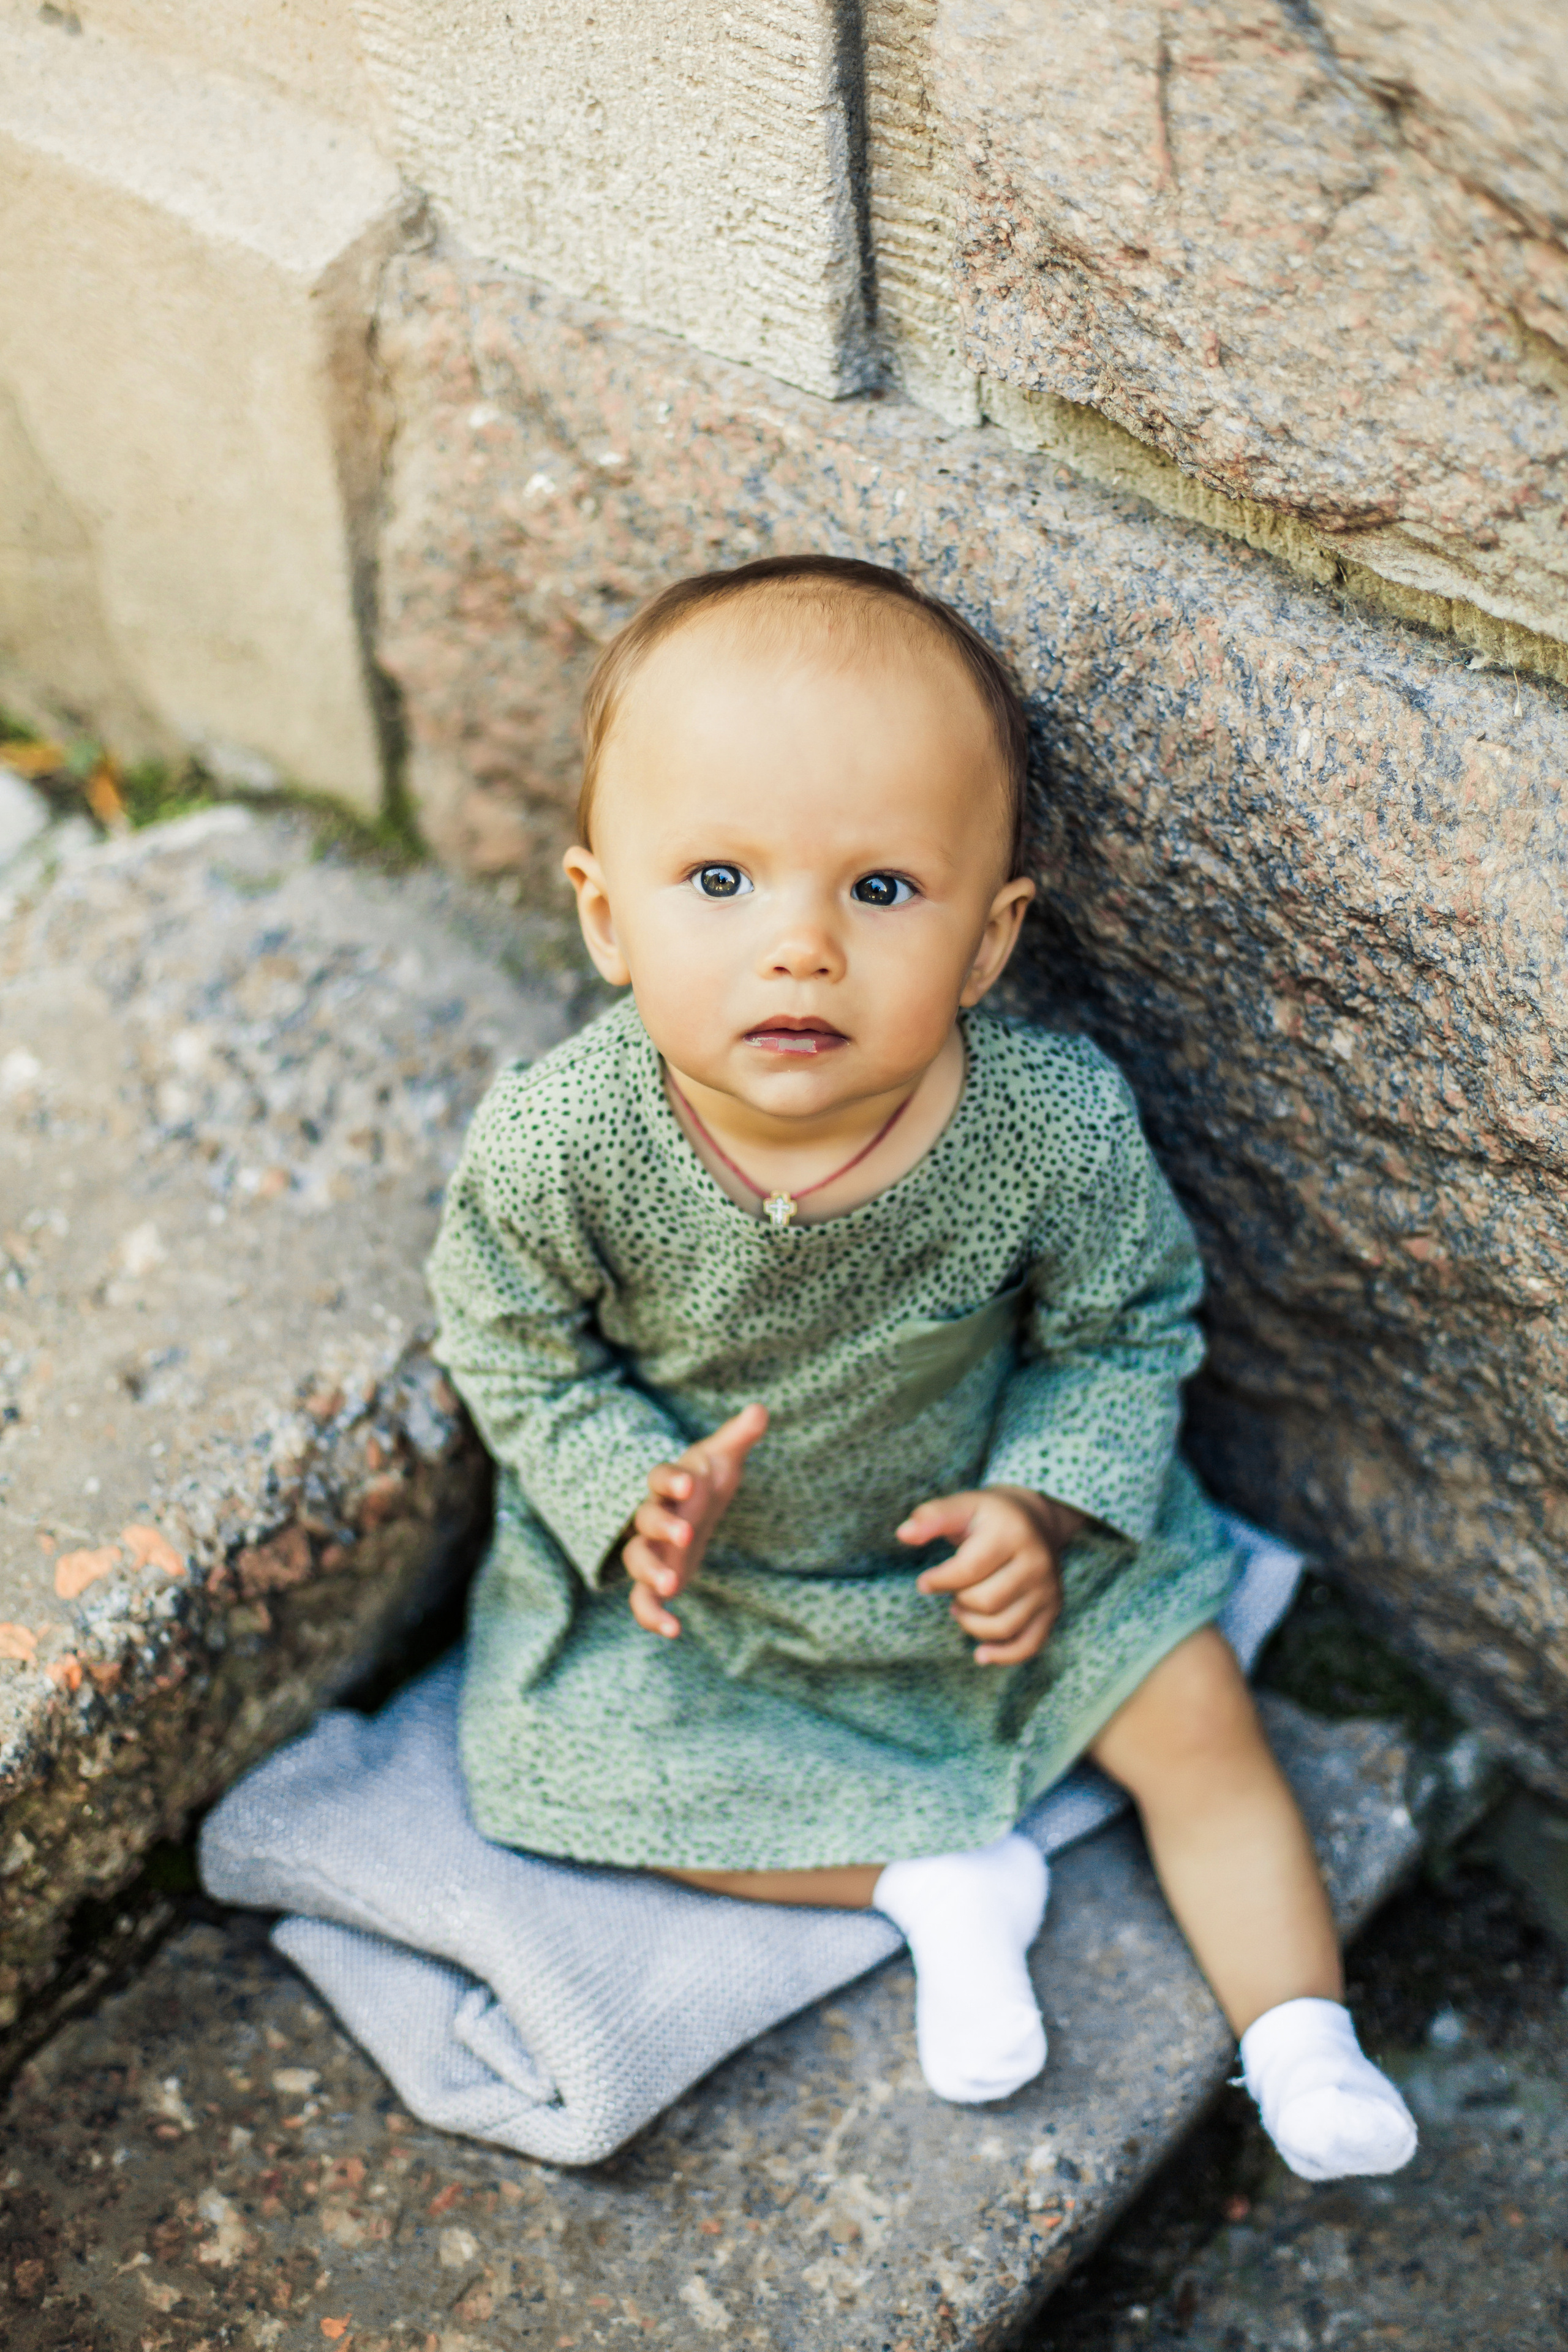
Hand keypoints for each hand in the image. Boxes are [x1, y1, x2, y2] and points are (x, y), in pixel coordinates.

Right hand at [623, 1404, 768, 1637]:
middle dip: (662, 1527)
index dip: (672, 1481)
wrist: (690, 1512)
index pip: (660, 1477)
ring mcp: (650, 1550)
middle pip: (645, 1519)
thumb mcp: (722, 1459)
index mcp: (668, 1487)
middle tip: (683, 1536)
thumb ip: (739, 1437)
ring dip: (650, 1573)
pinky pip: (642, 1600)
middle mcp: (652, 1518)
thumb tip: (761, 1410)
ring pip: (636, 1559)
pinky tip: (673, 1632)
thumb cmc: (704, 1484)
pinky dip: (652, 1617)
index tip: (689, 1486)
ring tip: (671, 1587)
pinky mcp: (655, 1580)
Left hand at [897, 1485, 1087, 1664]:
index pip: (969, 1570)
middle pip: (985, 1602)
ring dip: (972, 1625)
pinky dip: (1002, 1656)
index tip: (925, 1582)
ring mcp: (1047, 1589)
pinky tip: (981, 1654)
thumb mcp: (963, 1506)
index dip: (939, 1581)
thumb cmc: (990, 1515)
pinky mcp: (1052, 1610)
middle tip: (954, 1589)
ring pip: (1002, 1627)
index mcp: (1012, 1534)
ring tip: (962, 1608)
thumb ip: (932, 1517)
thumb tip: (903, 1534)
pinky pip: (1028, 1645)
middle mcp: (1037, 1563)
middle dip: (959, 1600)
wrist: (1037, 1519)